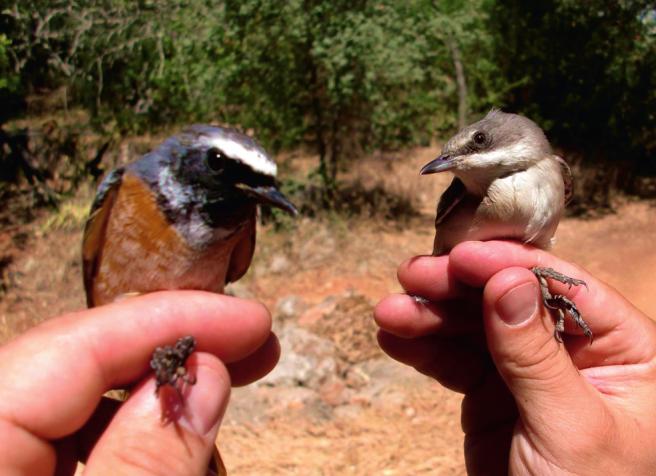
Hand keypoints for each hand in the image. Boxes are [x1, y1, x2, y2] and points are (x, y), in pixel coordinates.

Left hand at [0, 291, 278, 474]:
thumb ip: (146, 462)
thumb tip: (204, 373)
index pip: (71, 347)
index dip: (169, 321)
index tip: (250, 322)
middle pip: (78, 366)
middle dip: (171, 353)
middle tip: (250, 347)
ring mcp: (6, 462)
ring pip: (84, 405)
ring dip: (160, 400)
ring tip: (223, 404)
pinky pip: (79, 444)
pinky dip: (137, 439)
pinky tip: (177, 444)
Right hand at [375, 241, 655, 474]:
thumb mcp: (569, 426)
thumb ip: (535, 354)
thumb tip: (507, 281)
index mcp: (624, 348)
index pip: (565, 289)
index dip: (508, 266)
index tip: (460, 257)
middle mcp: (575, 349)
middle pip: (509, 298)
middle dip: (457, 287)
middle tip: (412, 276)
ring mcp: (528, 368)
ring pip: (474, 326)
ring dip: (429, 316)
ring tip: (389, 313)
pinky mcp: (492, 391)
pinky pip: (455, 361)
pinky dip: (423, 349)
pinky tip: (394, 338)